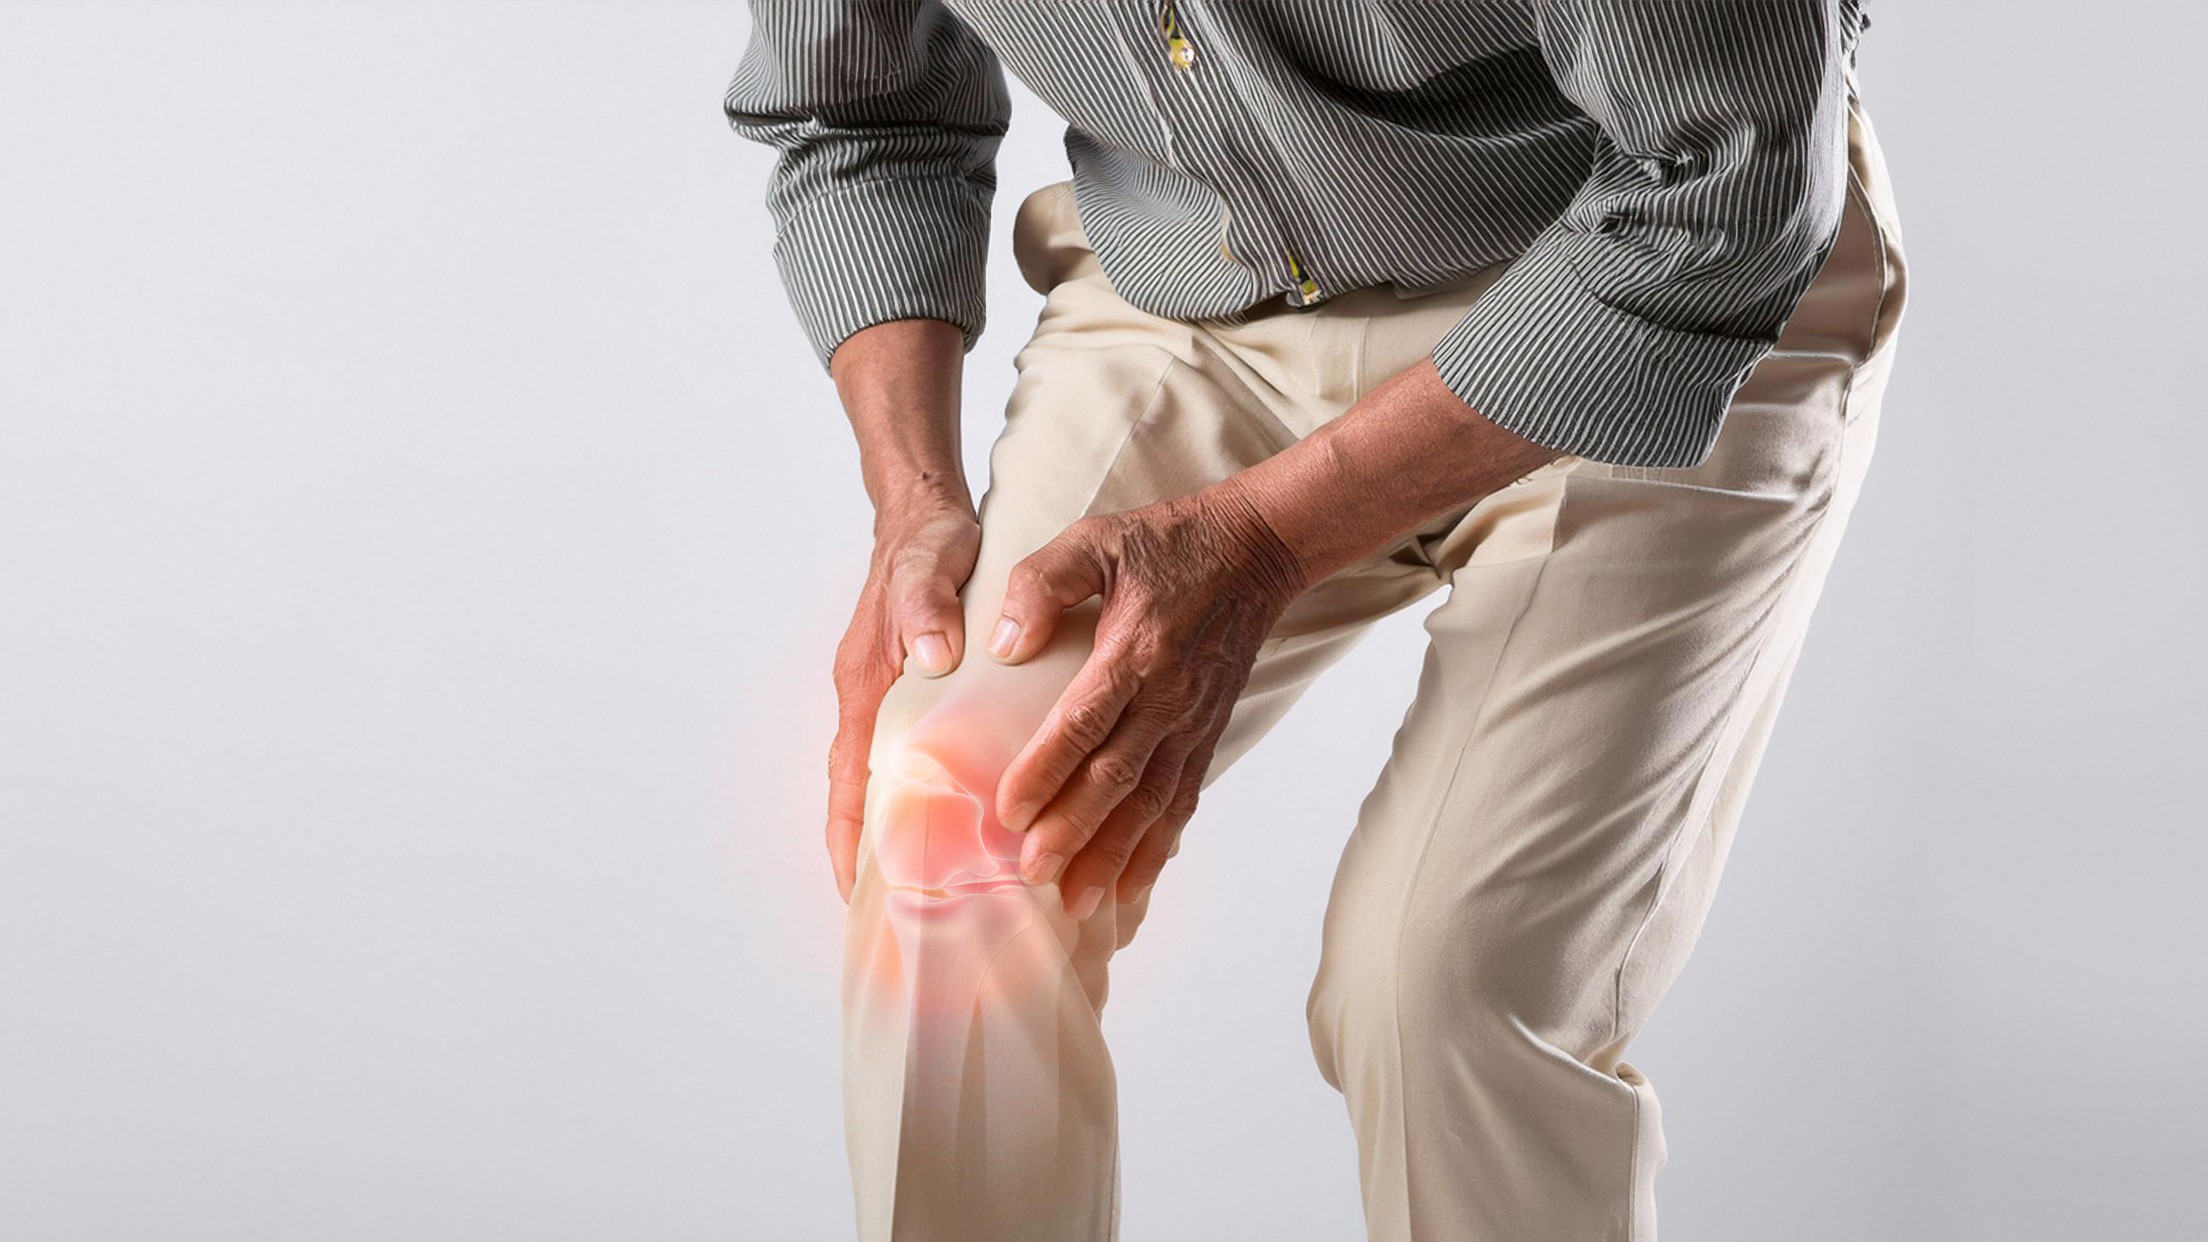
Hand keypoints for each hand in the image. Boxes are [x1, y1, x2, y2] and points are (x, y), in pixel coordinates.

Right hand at [826, 495, 980, 902]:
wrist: (929, 515)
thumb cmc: (925, 544)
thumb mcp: (926, 566)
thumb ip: (924, 606)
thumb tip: (931, 658)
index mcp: (866, 687)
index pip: (849, 779)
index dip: (851, 837)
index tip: (857, 892)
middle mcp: (877, 705)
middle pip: (870, 797)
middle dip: (882, 855)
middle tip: (911, 916)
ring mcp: (901, 705)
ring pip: (901, 784)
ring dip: (916, 832)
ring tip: (954, 890)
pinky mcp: (930, 699)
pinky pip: (929, 760)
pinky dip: (944, 796)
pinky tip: (982, 823)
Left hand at [987, 482, 1307, 918]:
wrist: (1256, 550)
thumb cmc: (1167, 542)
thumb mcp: (1096, 539)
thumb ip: (1043, 582)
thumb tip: (1004, 643)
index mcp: (1136, 650)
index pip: (1084, 723)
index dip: (1046, 771)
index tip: (1009, 812)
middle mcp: (1169, 698)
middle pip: (1117, 780)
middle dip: (1074, 834)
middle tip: (1031, 876)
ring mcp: (1193, 723)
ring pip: (1151, 805)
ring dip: (1114, 858)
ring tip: (1077, 902)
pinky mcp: (1208, 735)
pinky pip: (1182, 804)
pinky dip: (1157, 850)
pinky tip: (1131, 887)